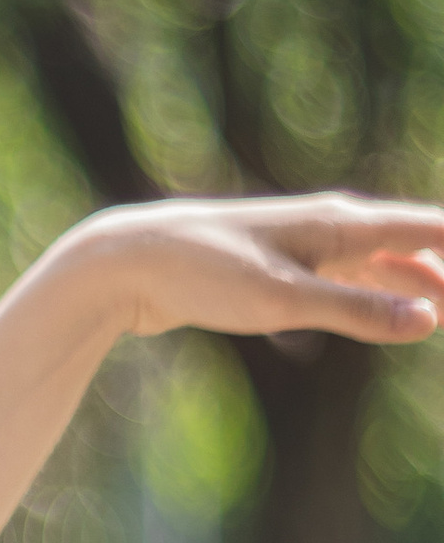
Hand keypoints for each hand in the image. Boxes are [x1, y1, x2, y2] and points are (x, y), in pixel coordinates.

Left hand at [65, 192, 443, 344]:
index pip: (431, 228)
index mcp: (343, 223)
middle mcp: (331, 226)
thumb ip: (359, 310)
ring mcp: (306, 246)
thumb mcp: (285, 300)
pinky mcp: (279, 269)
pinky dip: (377, 295)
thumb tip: (429, 319)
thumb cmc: (205, 274)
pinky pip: (348, 279)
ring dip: (417, 285)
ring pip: (381, 264)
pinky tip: (389, 312)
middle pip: (413, 246)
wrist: (128, 262)